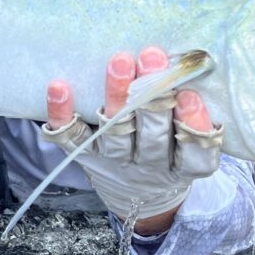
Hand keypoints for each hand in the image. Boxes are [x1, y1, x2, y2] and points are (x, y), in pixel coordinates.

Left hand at [43, 46, 223, 234]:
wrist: (136, 197)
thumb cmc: (168, 153)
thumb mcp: (187, 143)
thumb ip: (190, 110)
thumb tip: (188, 61)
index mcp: (182, 166)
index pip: (194, 153)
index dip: (193, 126)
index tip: (189, 95)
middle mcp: (149, 165)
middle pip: (153, 135)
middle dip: (153, 95)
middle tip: (152, 56)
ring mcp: (114, 161)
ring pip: (115, 132)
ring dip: (116, 96)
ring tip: (118, 62)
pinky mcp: (84, 155)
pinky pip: (71, 137)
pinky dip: (62, 113)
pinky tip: (59, 87)